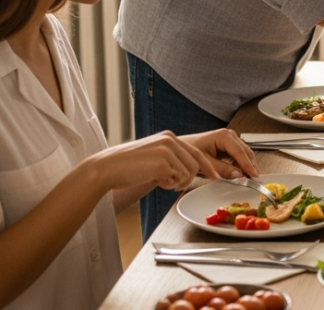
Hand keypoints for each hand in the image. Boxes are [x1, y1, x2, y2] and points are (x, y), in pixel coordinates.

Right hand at [87, 130, 220, 192]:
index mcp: (168, 137)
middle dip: (189, 178)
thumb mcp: (154, 155)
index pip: (196, 152)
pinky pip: (177, 179)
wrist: (108, 167)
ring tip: (161, 181)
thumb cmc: (128, 165)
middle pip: (195, 164)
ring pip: (188, 172)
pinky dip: (168, 184)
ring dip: (177, 182)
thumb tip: (189, 170)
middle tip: (176, 185)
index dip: (207, 166)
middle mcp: (170, 140)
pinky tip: (156, 181)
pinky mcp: (162, 162)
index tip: (215, 176)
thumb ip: (171, 157)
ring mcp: (167, 150)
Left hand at [180, 128, 260, 179]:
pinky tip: (242, 172)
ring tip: (250, 177)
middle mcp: (229, 135)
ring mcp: (230, 139)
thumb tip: (238, 174)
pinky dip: (242, 163)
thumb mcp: (205, 162)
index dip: (248, 165)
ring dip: (247, 165)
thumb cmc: (190, 152)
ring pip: (244, 153)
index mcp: (224, 136)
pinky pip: (239, 155)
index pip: (240, 152)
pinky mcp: (228, 145)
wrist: (181, 147)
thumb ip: (222, 169)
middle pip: (245, 152)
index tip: (254, 176)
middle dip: (251, 165)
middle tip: (255, 179)